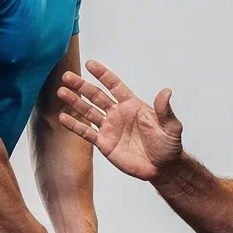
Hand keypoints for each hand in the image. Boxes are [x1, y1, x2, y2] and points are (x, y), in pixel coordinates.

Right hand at [57, 60, 182, 181]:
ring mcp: (110, 128)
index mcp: (132, 105)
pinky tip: (63, 117)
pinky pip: (86, 132)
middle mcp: (118, 113)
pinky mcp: (104, 143)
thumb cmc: (168, 145)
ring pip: (88, 111)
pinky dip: (75, 125)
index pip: (114, 86)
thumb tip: (166, 92)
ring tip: (61, 92)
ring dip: (75, 102)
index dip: (103, 74)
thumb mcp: (170, 126)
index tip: (90, 64)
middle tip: (67, 76)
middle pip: (96, 96)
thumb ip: (165, 110)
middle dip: (82, 86)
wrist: (162, 168)